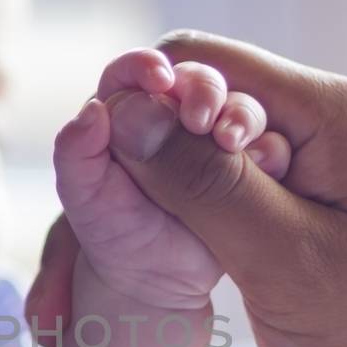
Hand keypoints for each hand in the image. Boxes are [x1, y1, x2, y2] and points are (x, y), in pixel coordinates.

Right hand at [30, 31, 346, 346]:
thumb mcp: (286, 261)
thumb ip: (206, 183)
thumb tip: (128, 113)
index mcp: (332, 116)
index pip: (205, 63)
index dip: (144, 101)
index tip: (102, 165)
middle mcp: (315, 133)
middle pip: (188, 108)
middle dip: (128, 158)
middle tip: (77, 238)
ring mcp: (297, 181)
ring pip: (186, 162)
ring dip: (134, 205)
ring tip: (74, 293)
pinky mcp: (281, 228)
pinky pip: (203, 206)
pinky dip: (159, 233)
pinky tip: (121, 285)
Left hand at [51, 49, 286, 310]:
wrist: (153, 280)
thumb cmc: (111, 233)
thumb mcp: (83, 197)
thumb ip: (76, 154)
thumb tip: (93, 111)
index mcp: (127, 111)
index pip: (135, 72)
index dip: (146, 66)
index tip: (159, 79)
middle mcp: (177, 116)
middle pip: (196, 78)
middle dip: (203, 86)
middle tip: (201, 116)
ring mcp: (217, 140)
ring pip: (239, 106)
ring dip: (241, 115)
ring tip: (231, 141)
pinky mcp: (251, 166)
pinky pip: (270, 147)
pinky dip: (270, 150)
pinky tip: (263, 164)